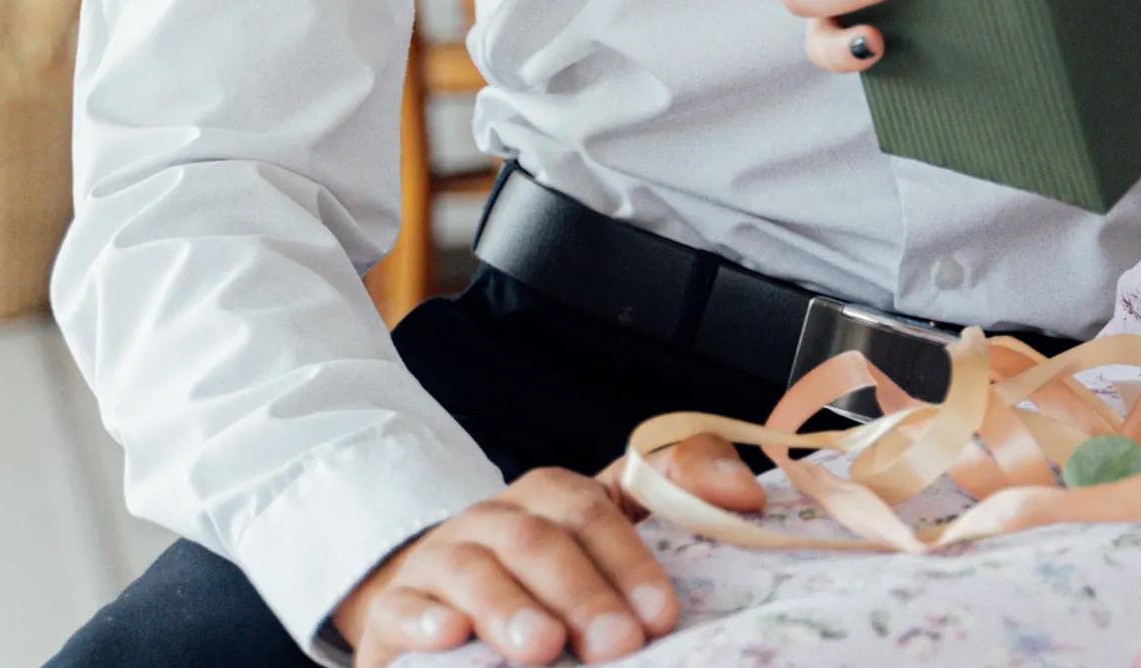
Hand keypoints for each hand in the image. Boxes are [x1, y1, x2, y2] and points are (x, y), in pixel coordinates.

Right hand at [329, 469, 674, 664]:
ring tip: (542, 650)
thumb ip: (678, 492)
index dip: (628, 560)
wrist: (438, 603)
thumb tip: (749, 491)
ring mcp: (438, 562)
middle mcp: (493, 520)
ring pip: (471, 571)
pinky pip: (402, 607)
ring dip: (507, 609)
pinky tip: (449, 637)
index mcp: (550, 498)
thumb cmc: (545, 577)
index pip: (591, 511)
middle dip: (580, 594)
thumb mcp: (612, 530)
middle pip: (536, 541)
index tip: (661, 617)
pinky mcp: (391, 609)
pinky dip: (425, 621)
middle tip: (616, 646)